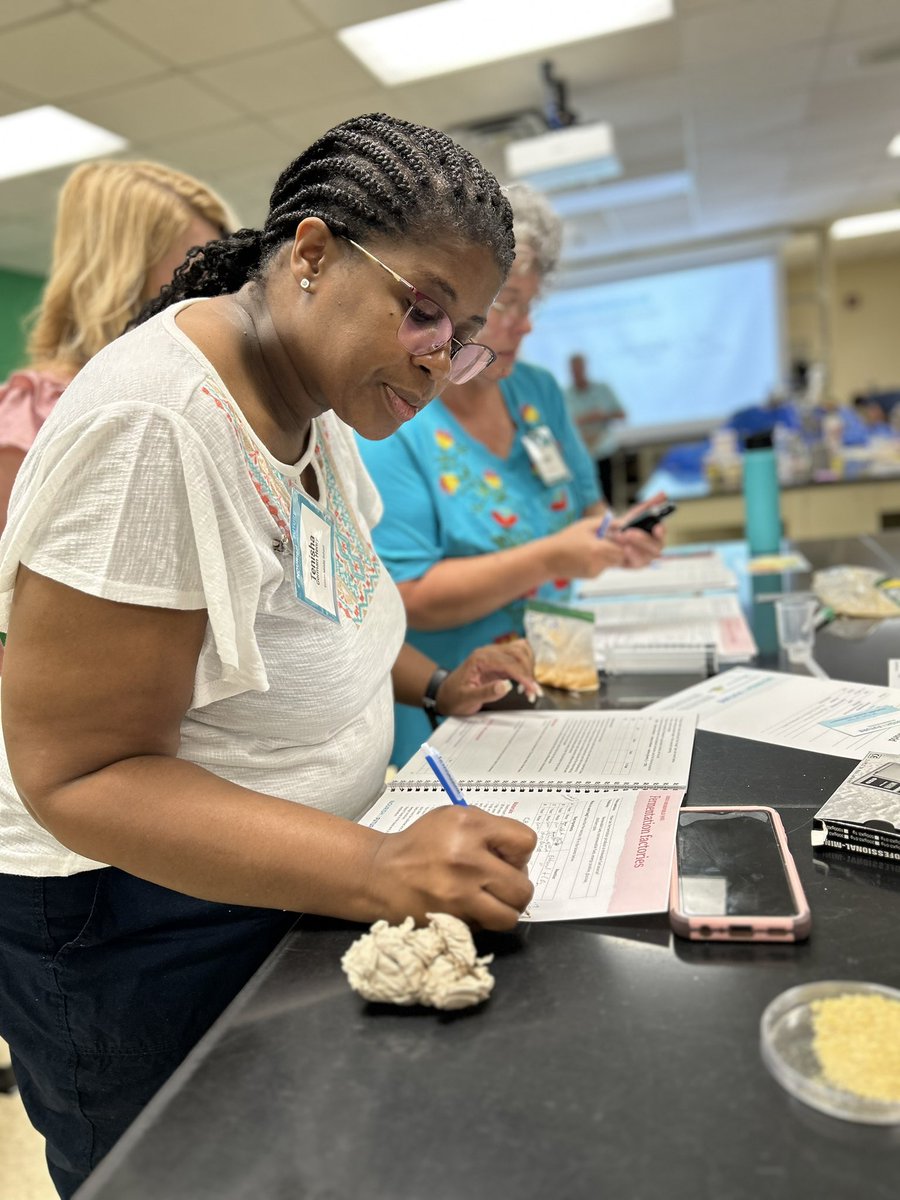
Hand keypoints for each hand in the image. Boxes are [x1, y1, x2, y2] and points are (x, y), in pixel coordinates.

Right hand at [367, 805, 535, 928]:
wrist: (380, 874)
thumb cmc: (420, 844)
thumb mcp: (452, 818)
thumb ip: (489, 830)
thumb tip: (519, 858)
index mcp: (469, 825)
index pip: (526, 842)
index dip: (519, 853)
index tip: (504, 857)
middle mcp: (466, 858)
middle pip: (523, 887)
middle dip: (515, 886)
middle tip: (497, 882)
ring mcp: (458, 894)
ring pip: (510, 916)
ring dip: (503, 910)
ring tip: (488, 899)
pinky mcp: (451, 920)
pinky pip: (485, 928)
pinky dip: (481, 921)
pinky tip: (466, 907)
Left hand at [436, 639, 538, 714]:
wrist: (445, 694)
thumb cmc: (454, 697)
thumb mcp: (467, 699)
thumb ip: (486, 692)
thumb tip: (505, 686)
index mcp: (480, 659)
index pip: (509, 663)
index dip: (523, 676)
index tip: (532, 690)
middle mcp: (488, 652)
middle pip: (518, 653)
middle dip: (529, 672)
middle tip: (533, 692)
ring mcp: (494, 654)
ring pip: (521, 651)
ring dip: (529, 668)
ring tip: (530, 688)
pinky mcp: (498, 660)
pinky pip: (518, 656)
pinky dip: (525, 666)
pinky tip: (525, 681)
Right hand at [542, 516, 626, 578]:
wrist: (549, 559)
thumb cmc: (565, 540)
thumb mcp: (586, 525)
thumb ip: (607, 524)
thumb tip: (623, 524)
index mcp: (598, 549)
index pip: (623, 549)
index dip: (624, 543)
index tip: (618, 537)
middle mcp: (598, 563)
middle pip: (621, 558)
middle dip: (618, 549)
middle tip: (607, 541)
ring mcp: (596, 571)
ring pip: (613, 563)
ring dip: (609, 555)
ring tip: (592, 548)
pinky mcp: (592, 576)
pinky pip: (603, 568)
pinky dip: (600, 562)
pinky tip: (586, 556)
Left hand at [608, 492, 667, 567]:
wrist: (604, 541)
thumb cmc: (622, 526)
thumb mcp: (633, 514)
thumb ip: (648, 505)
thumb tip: (664, 494)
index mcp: (654, 533)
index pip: (661, 532)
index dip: (661, 530)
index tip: (656, 527)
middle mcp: (652, 546)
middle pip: (656, 546)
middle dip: (643, 539)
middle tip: (628, 532)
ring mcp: (645, 557)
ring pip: (647, 556)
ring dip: (635, 547)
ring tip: (620, 537)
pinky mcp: (635, 565)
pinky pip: (638, 563)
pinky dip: (632, 555)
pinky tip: (625, 549)